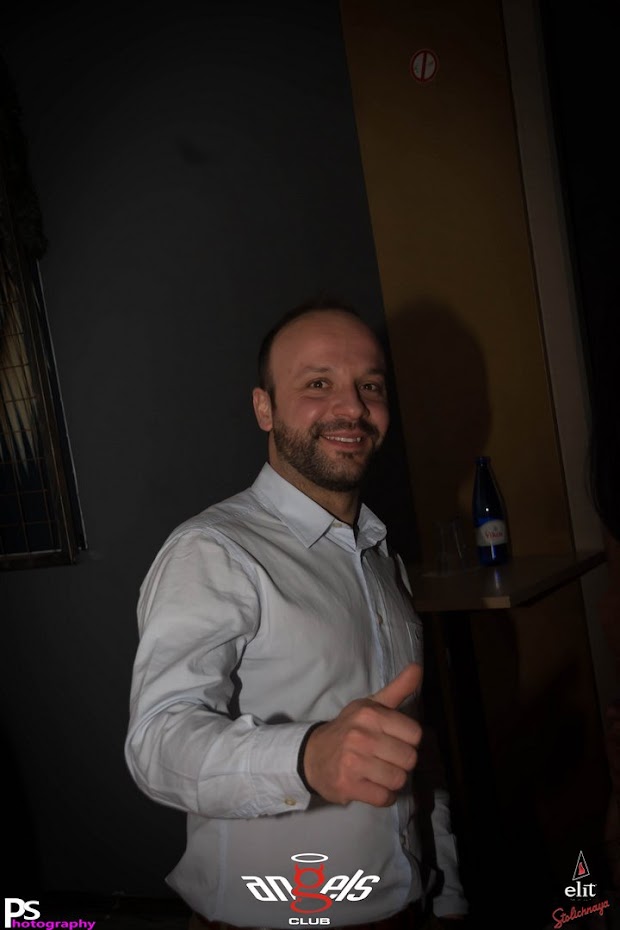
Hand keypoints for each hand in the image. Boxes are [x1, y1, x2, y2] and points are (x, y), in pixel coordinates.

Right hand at [302, 663, 422, 806]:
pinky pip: (384, 798)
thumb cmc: (349, 729)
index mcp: (370, 714)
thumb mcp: (370, 706)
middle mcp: (361, 736)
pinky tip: (372, 785)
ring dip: (392, 780)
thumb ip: (397, 689)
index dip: (408, 740)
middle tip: (386, 758)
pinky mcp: (348, 786)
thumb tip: (418, 667)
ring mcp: (353, 762)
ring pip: (398, 780)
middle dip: (401, 762)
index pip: (415, 734)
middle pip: (409, 759)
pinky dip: (383, 795)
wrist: (312, 754)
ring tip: (378, 772)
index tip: (394, 740)